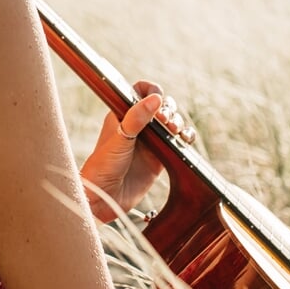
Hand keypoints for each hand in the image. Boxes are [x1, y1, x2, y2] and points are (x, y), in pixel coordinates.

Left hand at [78, 79, 181, 221]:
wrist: (105, 198)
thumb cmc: (103, 166)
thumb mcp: (119, 138)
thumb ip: (137, 118)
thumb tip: (156, 98)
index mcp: (123, 114)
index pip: (140, 91)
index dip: (151, 91)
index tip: (158, 99)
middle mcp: (138, 125)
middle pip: (161, 105)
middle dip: (168, 109)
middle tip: (165, 121)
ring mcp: (150, 141)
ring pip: (171, 123)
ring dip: (178, 122)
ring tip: (174, 130)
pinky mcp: (160, 157)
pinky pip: (178, 142)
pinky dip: (185, 137)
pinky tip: (186, 138)